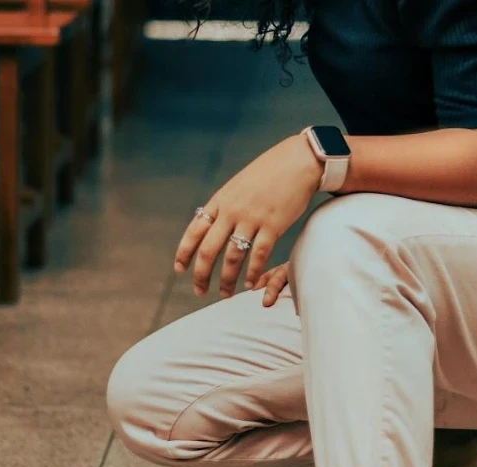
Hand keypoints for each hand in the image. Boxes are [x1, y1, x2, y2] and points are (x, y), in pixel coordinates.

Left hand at [174, 134, 321, 297]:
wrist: (297, 161)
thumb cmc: (270, 173)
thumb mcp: (239, 185)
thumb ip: (226, 205)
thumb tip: (214, 222)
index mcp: (221, 200)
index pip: (195, 230)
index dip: (184, 252)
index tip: (179, 269)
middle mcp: (232, 210)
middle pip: (209, 249)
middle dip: (201, 274)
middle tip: (199, 291)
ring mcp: (252, 218)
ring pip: (233, 257)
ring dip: (227, 279)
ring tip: (226, 294)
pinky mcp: (273, 225)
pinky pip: (258, 255)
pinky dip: (252, 272)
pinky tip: (249, 284)